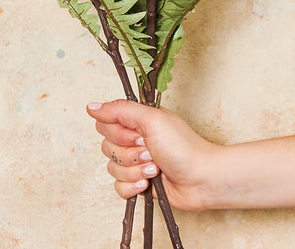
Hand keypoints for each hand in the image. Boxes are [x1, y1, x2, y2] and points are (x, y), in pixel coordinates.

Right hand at [87, 99, 221, 210]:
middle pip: (107, 147)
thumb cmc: (184, 147)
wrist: (202, 179)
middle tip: (150, 151)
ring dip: (134, 170)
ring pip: (112, 168)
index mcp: (137, 121)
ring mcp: (136, 162)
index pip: (105, 124)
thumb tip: (92, 107)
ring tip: (155, 168)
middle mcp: (134, 140)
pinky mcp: (138, 182)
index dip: (118, 133)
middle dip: (129, 153)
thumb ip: (120, 110)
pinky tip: (148, 183)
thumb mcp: (151, 119)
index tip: (138, 135)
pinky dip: (133, 186)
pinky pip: (118, 187)